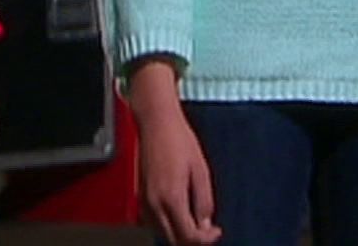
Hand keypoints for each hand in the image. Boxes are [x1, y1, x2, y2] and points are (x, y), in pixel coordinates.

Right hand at [135, 106, 220, 244]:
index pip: (189, 236)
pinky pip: (154, 222)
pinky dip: (168, 224)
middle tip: (208, 230)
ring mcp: (144, 201)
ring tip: (196, 220)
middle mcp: (154, 204)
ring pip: (162, 233)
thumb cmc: (178, 140)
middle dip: (193, 239)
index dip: (206, 239)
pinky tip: (180, 213)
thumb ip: (204, 201)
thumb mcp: (201, 171)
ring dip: (179, 233)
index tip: (216, 232)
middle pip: (174, 240)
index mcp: (171, 198)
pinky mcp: (140, 196)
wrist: (156, 123)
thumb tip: (206, 223)